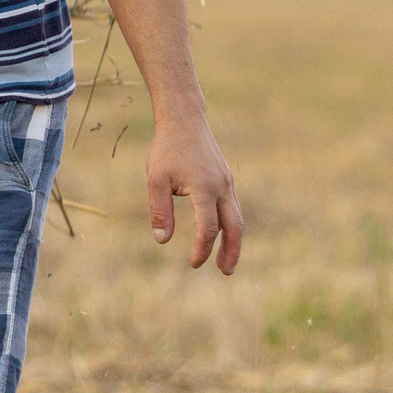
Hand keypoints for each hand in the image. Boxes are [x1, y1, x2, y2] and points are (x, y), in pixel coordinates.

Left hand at [144, 111, 243, 273]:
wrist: (185, 120)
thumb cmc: (167, 149)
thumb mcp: (156, 180)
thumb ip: (160, 211)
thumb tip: (162, 241)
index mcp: (204, 188)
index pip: (208, 228)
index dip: (202, 249)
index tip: (193, 263)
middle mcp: (222, 187)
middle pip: (235, 227)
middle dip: (232, 252)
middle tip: (225, 272)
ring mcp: (227, 183)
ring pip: (237, 218)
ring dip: (233, 241)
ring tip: (226, 262)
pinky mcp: (226, 179)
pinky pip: (232, 208)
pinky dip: (230, 226)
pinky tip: (220, 235)